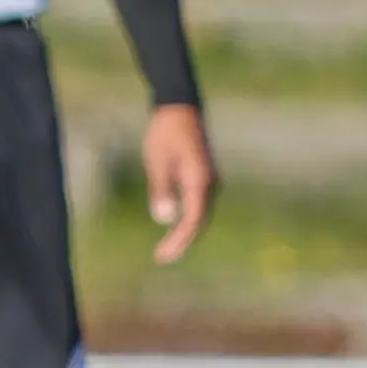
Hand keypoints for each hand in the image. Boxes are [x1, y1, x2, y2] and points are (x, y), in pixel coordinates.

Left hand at [143, 100, 215, 263]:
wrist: (180, 109)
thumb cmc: (165, 133)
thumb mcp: (157, 161)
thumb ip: (161, 189)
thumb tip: (164, 219)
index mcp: (200, 181)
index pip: (192, 220)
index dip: (179, 240)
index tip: (164, 256)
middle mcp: (210, 184)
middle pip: (199, 221)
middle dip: (182, 241)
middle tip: (162, 258)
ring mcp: (209, 181)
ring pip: (200, 214)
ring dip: (185, 232)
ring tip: (167, 250)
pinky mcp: (203, 178)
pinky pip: (198, 205)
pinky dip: (187, 220)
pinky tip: (174, 228)